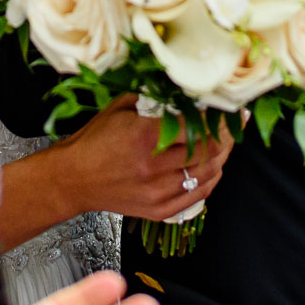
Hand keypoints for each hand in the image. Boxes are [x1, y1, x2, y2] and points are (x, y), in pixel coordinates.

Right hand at [50, 95, 232, 219]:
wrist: (73, 178)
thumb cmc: (93, 141)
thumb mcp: (119, 109)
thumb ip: (152, 100)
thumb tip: (184, 94)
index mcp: (143, 136)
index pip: (196, 127)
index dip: (216, 119)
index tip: (225, 110)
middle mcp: (153, 166)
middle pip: (207, 151)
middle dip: (225, 136)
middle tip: (232, 126)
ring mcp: (157, 192)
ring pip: (206, 174)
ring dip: (221, 158)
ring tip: (225, 145)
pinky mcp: (158, 210)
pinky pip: (197, 197)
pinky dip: (210, 181)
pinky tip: (212, 169)